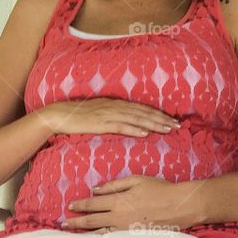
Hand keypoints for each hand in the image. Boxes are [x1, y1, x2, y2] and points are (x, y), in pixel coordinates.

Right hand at [38, 99, 180, 137]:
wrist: (59, 115)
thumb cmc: (77, 116)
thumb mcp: (98, 114)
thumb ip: (113, 116)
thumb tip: (127, 122)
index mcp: (116, 103)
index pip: (142, 108)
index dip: (158, 114)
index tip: (172, 119)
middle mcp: (115, 106)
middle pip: (143, 112)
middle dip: (162, 119)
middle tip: (177, 125)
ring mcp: (109, 114)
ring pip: (137, 119)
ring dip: (153, 124)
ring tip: (168, 129)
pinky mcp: (101, 123)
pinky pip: (121, 126)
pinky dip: (134, 129)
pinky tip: (145, 133)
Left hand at [61, 175, 193, 232]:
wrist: (179, 206)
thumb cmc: (159, 189)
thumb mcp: (136, 180)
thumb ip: (114, 185)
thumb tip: (95, 189)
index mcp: (118, 201)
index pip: (93, 203)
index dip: (80, 205)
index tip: (70, 207)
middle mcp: (118, 217)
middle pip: (92, 220)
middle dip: (76, 222)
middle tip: (63, 224)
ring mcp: (125, 229)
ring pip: (100, 232)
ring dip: (85, 232)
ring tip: (73, 234)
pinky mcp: (133, 236)